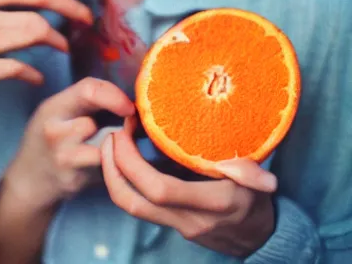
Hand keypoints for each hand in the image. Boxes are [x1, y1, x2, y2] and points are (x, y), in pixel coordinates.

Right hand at [2, 78, 134, 211]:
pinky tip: (101, 164)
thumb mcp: (59, 111)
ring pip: (106, 145)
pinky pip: (107, 167)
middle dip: (112, 125)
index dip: (115, 96)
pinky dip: (111, 164)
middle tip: (120, 128)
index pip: (89, 90)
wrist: (30, 181)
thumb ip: (87, 101)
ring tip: (106, 147)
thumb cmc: (51, 139)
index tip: (128, 107)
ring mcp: (64, 159)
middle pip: (97, 121)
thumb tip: (131, 100)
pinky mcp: (75, 181)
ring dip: (112, 145)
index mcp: (53, 108)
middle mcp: (54, 132)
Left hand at [101, 116, 276, 257]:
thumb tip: (239, 161)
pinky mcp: (172, 225)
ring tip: (112, 144)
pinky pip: (140, 205)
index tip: (126, 130)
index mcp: (209, 203)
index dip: (133, 162)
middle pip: (133, 201)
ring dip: (114, 175)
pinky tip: (127, 159)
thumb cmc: (257, 205)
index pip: (159, 190)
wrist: (260, 240)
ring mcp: (177, 225)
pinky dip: (127, 181)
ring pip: (132, 206)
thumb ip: (251, 173)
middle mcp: (187, 218)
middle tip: (110, 136)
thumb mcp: (261, 186)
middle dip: (112, 168)